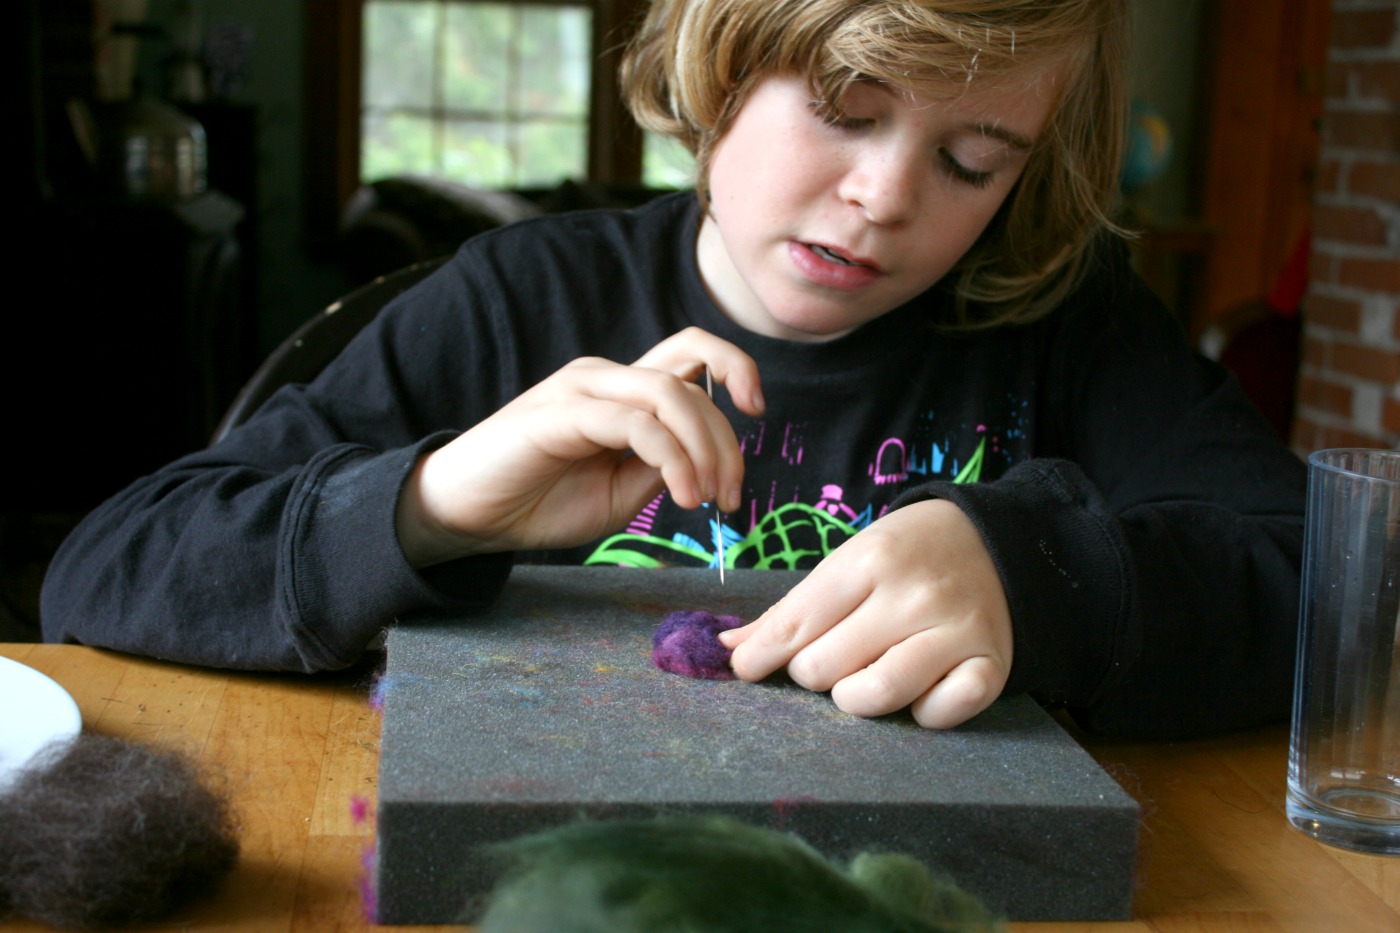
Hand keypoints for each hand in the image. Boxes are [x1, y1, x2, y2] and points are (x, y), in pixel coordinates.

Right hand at [396, 327, 764, 565]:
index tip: (759, 412)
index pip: (693, 354)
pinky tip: (680, 497)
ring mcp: (581, 389)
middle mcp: (604, 378)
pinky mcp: (560, 414)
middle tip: (732, 497)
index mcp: (621, 391)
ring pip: (668, 394)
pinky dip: (671, 458)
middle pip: (691, 377)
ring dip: (704, 448)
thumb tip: (703, 460)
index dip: (736, 368)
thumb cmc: (539, 502)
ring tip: (707, 500)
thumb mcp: (620, 492)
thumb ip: (661, 467)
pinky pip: (635, 424)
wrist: (466, 515)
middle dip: (727, 439)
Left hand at [719, 499, 1011, 728]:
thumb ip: (792, 609)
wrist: (997, 542)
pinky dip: (921, 713)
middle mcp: (914, 594)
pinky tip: (917, 691)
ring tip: (860, 680)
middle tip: (828, 658)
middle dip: (813, 672)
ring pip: (874, 696)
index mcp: (871, 560)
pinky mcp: (991, 665)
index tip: (746, 670)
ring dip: (854, 698)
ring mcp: (956, 631)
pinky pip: (938, 715)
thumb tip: (730, 648)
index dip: (761, 656)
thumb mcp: (849, 562)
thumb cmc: (906, 555)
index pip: (795, 624)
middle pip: (825, 667)